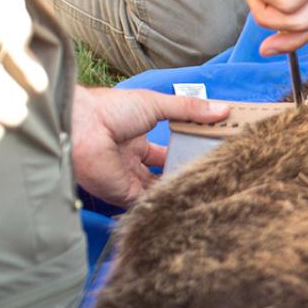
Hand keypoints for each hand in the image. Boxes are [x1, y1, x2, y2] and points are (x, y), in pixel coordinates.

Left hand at [71, 87, 229, 206]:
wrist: (83, 127)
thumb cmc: (111, 109)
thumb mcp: (156, 104)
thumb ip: (190, 110)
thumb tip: (225, 111)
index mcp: (137, 140)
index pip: (167, 151)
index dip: (186, 153)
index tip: (210, 154)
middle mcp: (132, 162)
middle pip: (164, 173)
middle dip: (185, 174)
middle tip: (214, 176)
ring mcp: (128, 180)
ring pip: (159, 190)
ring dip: (178, 190)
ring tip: (209, 190)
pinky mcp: (125, 196)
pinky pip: (150, 203)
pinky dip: (167, 203)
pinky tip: (190, 200)